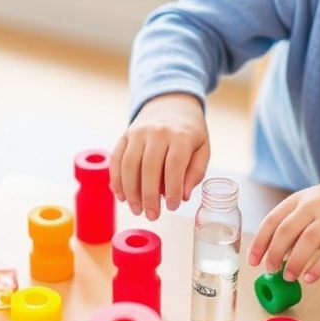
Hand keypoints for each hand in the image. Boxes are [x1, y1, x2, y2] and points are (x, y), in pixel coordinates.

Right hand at [110, 93, 209, 219]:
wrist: (170, 104)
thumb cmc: (189, 132)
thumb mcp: (202, 148)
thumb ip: (196, 172)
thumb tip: (183, 196)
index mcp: (181, 135)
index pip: (174, 165)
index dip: (172, 189)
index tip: (172, 207)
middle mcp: (157, 132)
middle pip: (148, 167)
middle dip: (149, 196)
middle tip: (152, 215)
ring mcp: (138, 132)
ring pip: (129, 165)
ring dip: (130, 191)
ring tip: (136, 210)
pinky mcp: (125, 136)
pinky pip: (117, 159)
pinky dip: (116, 180)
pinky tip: (121, 196)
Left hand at [247, 177, 319, 282]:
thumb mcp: (308, 206)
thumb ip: (292, 226)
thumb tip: (272, 256)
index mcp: (297, 200)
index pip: (271, 221)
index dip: (260, 243)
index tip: (253, 261)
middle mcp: (313, 206)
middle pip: (287, 231)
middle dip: (274, 253)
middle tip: (271, 270)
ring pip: (308, 241)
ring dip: (295, 261)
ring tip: (288, 276)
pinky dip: (319, 267)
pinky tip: (310, 278)